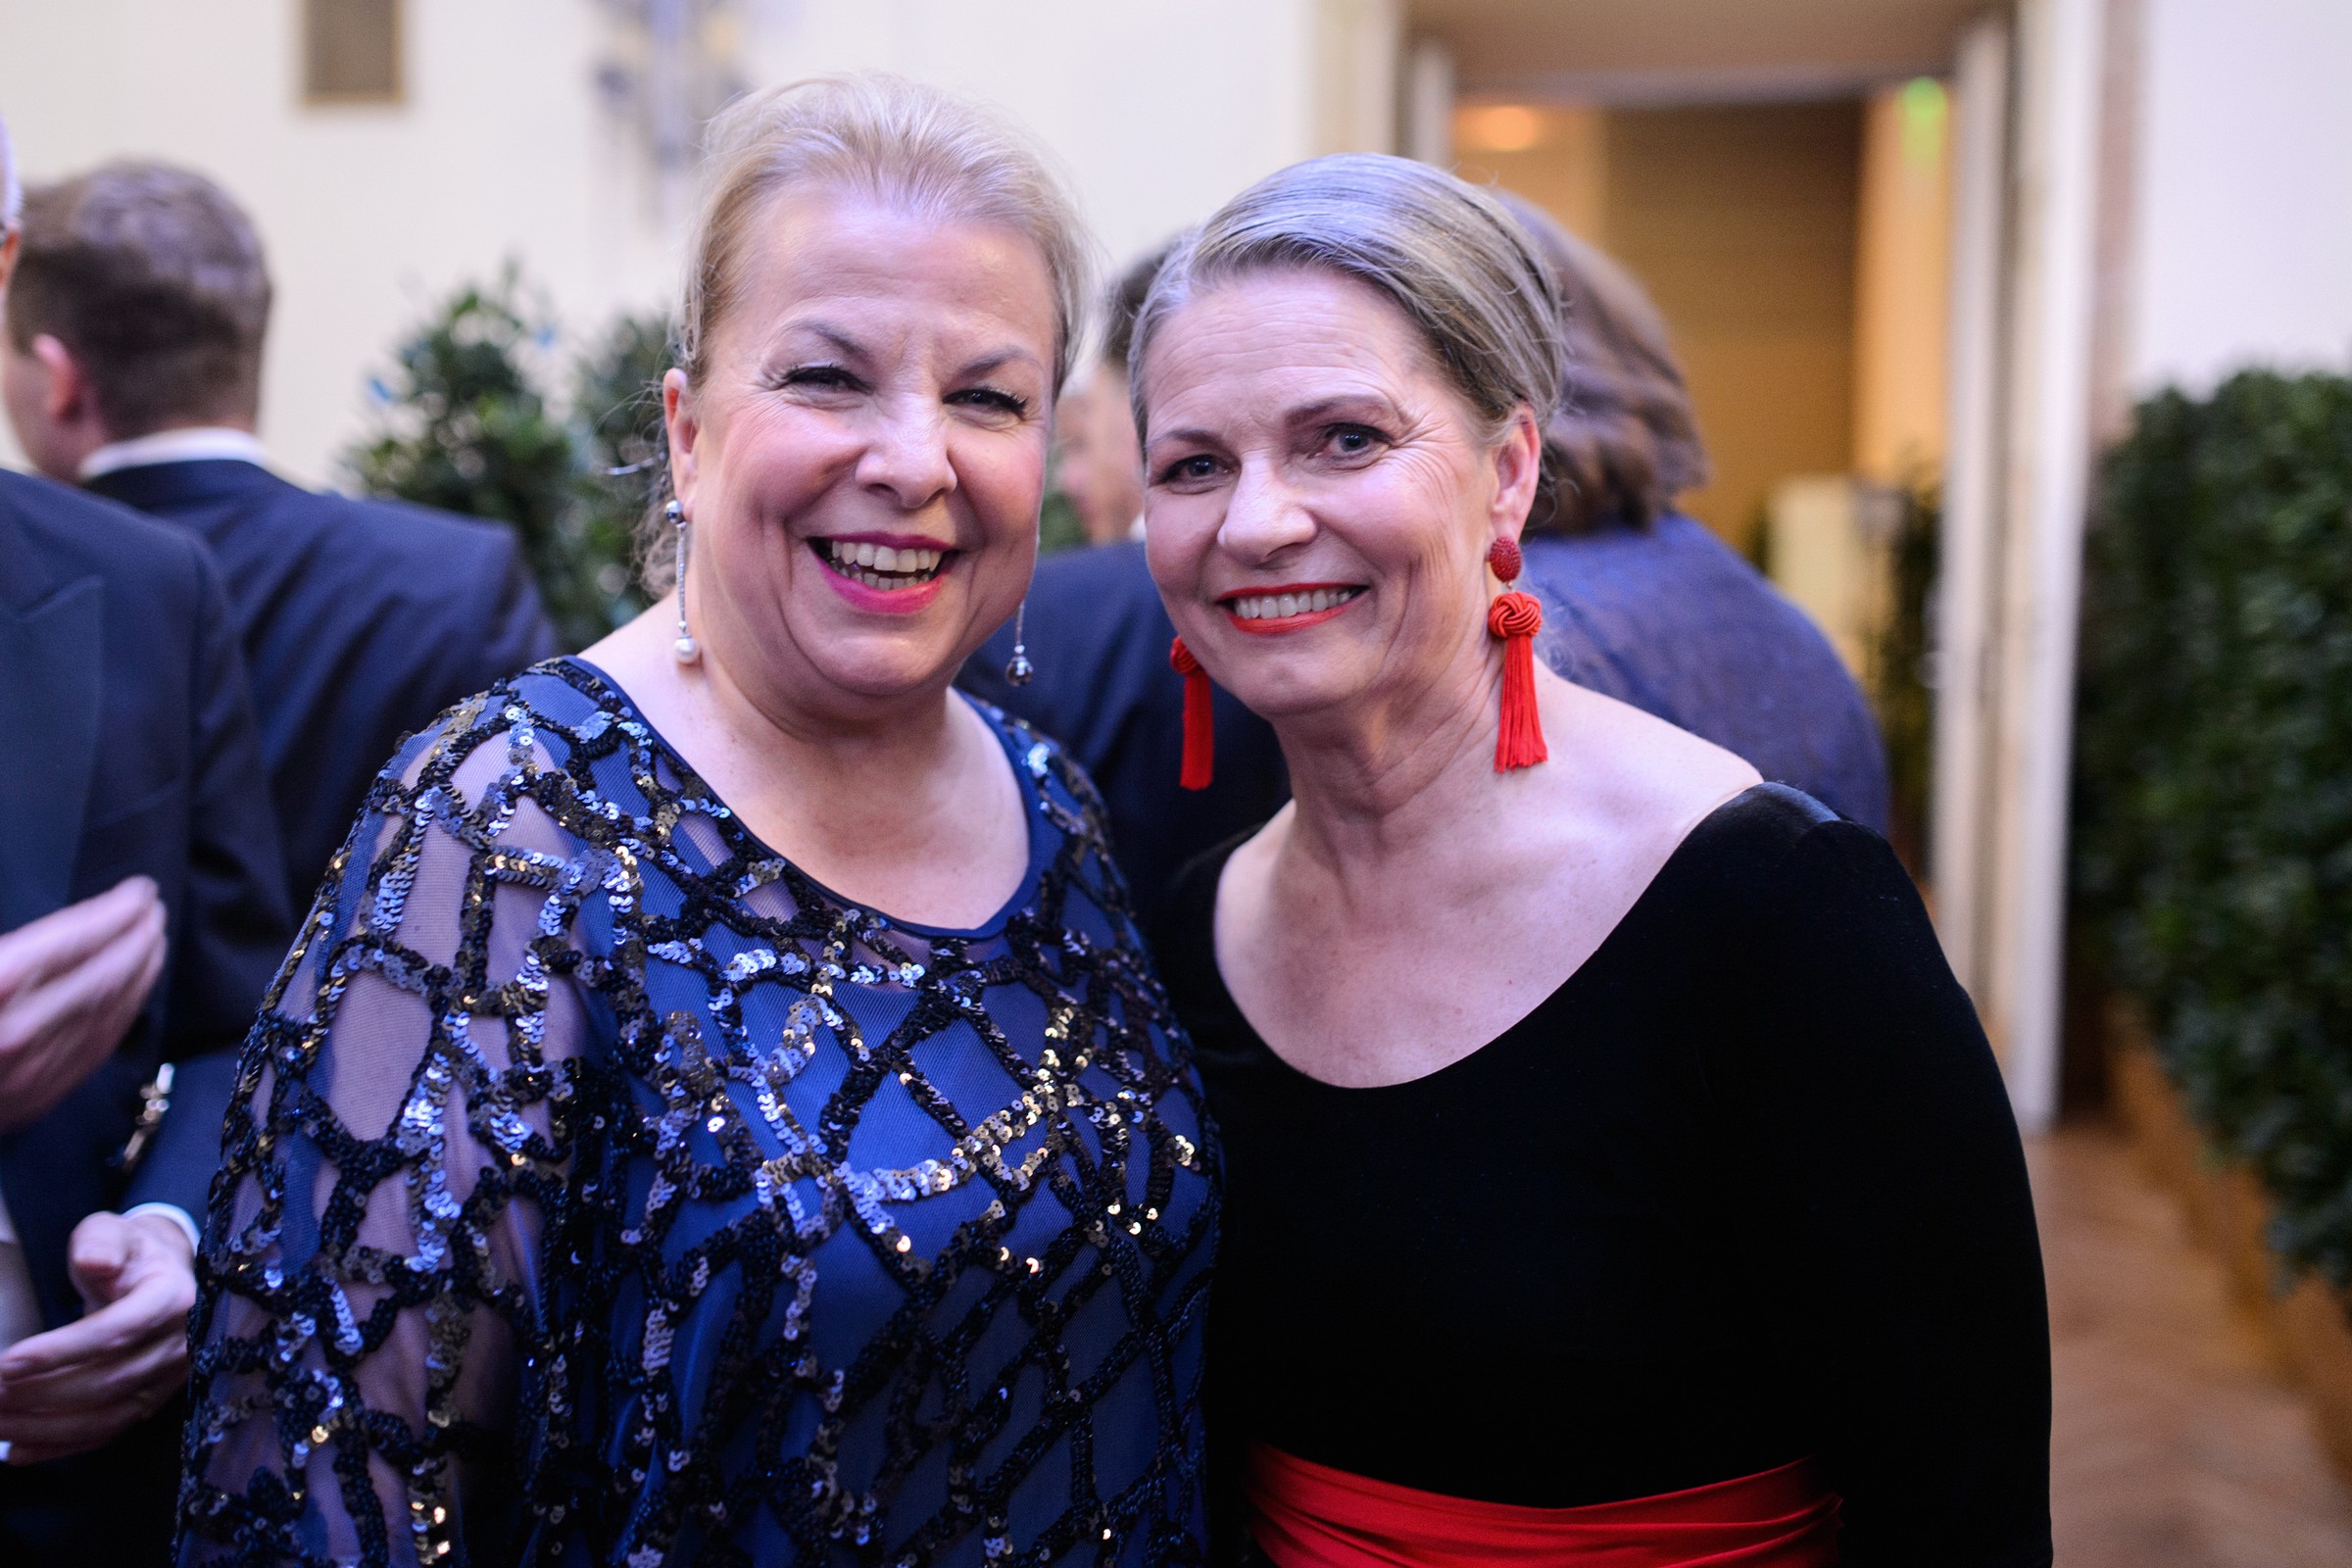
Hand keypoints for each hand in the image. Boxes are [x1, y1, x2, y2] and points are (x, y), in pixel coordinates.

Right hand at [0, 876, 166, 1132]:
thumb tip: (49, 928)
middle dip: (140, 938)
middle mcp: (19, 1030)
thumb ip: (9, 947)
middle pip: (106, 975)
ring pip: (110, 1014)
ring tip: (155, 942)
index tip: (140, 891)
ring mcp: (30, 1070)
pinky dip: (124, 1016)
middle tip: (155, 911)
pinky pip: (96, 1051)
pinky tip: (133, 996)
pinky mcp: (33, 1099)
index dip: (118, 911)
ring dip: (142, 973)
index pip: (78, 938)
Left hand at [0, 1210, 195, 1465]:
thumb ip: (101, 1242)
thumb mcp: (113, 1232)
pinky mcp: (151, 1402)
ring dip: (42, 1427)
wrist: (166, 1275)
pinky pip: (105, 1434)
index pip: (115, 1332)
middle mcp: (179, 1345)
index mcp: (174, 1298)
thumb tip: (93, 1261)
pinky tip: (18, 1452)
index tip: (7, 1362)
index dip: (61, 1351)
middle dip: (39, 1393)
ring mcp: (169, 1380)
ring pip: (104, 1417)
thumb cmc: (129, 1253)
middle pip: (106, 1381)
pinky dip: (59, 1447)